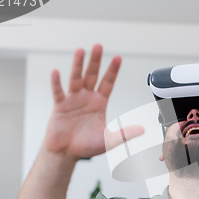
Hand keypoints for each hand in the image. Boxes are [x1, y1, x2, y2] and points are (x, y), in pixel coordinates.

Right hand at [44, 44, 143, 159]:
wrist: (67, 153)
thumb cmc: (86, 146)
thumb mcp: (110, 140)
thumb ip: (125, 134)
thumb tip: (143, 130)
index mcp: (99, 103)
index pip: (108, 83)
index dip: (112, 71)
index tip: (118, 57)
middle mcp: (86, 98)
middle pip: (92, 76)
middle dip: (96, 61)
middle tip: (99, 46)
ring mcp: (72, 100)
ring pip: (76, 79)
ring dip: (78, 65)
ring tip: (80, 51)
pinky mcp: (59, 107)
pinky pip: (58, 92)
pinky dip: (56, 83)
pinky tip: (56, 72)